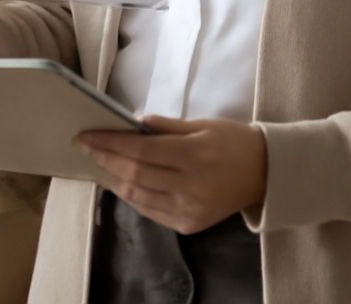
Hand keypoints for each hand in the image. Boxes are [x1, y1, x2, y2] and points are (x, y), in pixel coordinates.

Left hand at [77, 117, 267, 234]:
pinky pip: (150, 211)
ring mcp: (189, 210)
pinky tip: (121, 181)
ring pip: (137, 196)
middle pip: (135, 174)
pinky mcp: (189, 225)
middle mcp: (191, 186)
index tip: (85, 135)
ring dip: (113, 179)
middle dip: (104, 159)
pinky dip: (131, 196)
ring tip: (98, 163)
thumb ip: (164, 126)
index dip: (109, 142)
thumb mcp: (201, 124)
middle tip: (85, 146)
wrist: (265, 175)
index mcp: (195, 155)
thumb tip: (130, 124)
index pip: (141, 150)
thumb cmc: (231, 142)